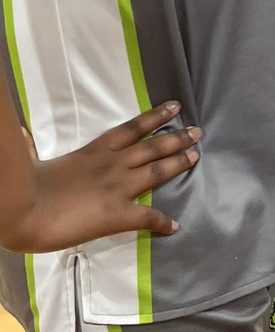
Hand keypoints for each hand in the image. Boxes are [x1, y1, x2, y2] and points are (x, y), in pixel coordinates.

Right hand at [2, 103, 200, 253]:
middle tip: (198, 131)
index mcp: (95, 150)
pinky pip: (147, 217)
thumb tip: (19, 135)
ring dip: (178, 163)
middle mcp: (113, 164)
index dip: (155, 116)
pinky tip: (174, 225)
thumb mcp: (37, 159)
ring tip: (196, 156)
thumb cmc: (26, 183)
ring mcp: (118, 187)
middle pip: (153, 146)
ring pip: (157, 171)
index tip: (174, 107)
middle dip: (177, 138)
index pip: (132, 127)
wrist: (25, 207)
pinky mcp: (118, 213)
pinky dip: (162, 221)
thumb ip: (35, 147)